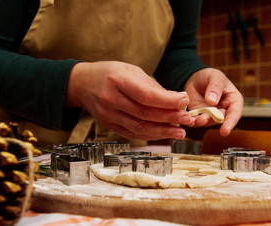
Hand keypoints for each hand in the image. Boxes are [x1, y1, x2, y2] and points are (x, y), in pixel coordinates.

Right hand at [66, 61, 194, 139]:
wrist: (83, 84)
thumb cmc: (110, 73)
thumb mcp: (130, 70)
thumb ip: (151, 86)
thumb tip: (175, 100)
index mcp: (117, 80)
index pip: (145, 95)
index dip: (166, 101)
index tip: (184, 101)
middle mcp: (111, 99)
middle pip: (144, 114)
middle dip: (169, 118)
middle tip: (187, 120)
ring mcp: (108, 115)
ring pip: (139, 128)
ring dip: (162, 131)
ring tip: (180, 132)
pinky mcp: (109, 125)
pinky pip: (132, 133)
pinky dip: (150, 135)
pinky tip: (164, 134)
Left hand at [184, 68, 243, 135]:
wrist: (195, 78)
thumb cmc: (210, 76)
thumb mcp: (215, 77)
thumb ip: (215, 87)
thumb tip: (213, 102)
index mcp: (233, 100)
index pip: (234, 113)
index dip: (230, 123)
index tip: (225, 131)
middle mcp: (223, 110)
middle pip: (220, 120)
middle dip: (212, 122)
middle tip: (203, 119)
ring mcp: (210, 114)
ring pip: (207, 122)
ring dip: (201, 122)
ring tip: (195, 119)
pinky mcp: (199, 115)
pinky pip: (196, 121)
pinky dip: (192, 121)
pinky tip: (188, 119)